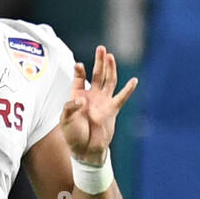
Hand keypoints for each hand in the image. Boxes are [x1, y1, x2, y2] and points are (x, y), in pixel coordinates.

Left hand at [61, 46, 137, 163]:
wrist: (85, 149)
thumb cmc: (72, 135)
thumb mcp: (65, 121)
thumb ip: (70, 108)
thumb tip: (82, 101)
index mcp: (78, 96)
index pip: (79, 79)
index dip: (80, 71)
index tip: (79, 65)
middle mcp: (91, 96)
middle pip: (97, 74)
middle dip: (99, 61)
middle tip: (101, 48)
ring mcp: (103, 102)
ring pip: (109, 81)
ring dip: (110, 69)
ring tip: (111, 56)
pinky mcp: (112, 110)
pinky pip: (122, 98)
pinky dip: (128, 90)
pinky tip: (134, 81)